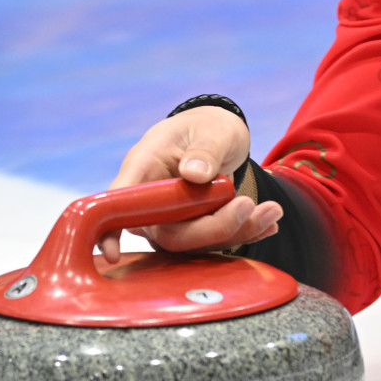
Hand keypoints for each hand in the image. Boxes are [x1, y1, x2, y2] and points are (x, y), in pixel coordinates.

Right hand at [98, 105, 282, 262]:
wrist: (220, 136)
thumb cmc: (207, 127)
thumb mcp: (210, 129)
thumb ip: (205, 149)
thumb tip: (195, 174)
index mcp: (142, 168)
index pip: (116, 205)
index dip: (108, 231)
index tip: (112, 253)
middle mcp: (151, 202)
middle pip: (168, 233)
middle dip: (213, 227)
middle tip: (248, 205)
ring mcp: (170, 220)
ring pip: (195, 242)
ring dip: (237, 231)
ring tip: (272, 210)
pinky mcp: (193, 230)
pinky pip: (214, 241)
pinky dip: (244, 233)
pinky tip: (268, 223)